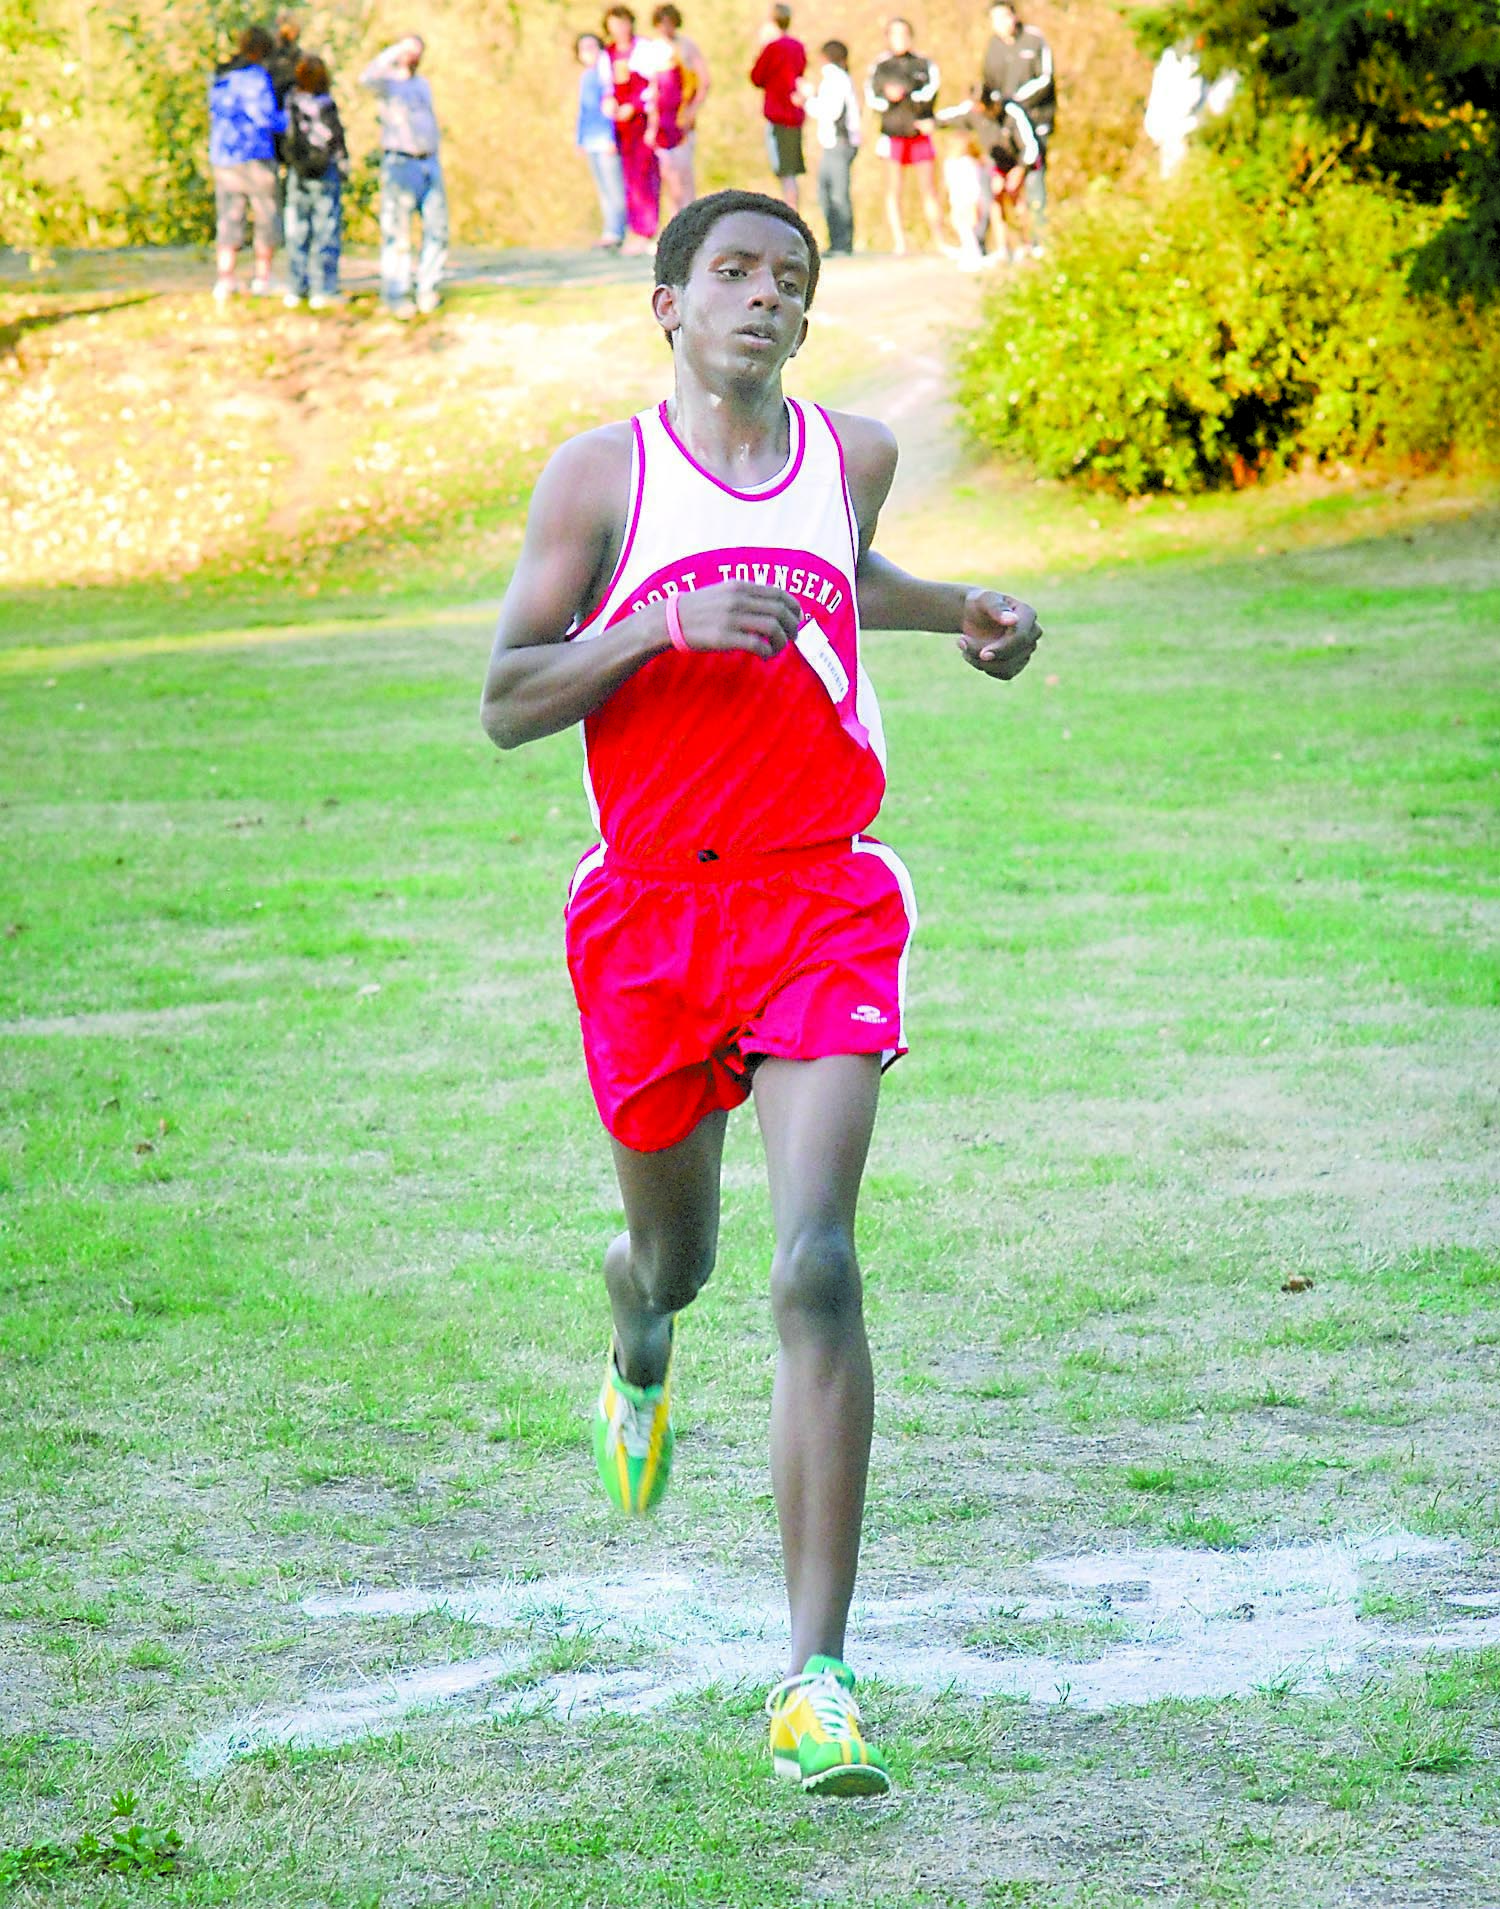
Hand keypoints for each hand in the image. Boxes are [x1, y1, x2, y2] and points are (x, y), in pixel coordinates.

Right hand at [670, 582, 800, 659]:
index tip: (797, 619)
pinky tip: (764, 656)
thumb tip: (775, 608)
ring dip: (781, 642)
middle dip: (792, 627)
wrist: (671, 619)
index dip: (794, 608)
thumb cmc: (701, 609)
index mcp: (741, 586)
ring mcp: (732, 618)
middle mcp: (738, 599)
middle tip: (791, 638)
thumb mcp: (725, 592)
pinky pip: (757, 645)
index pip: (780, 593)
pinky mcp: (725, 637)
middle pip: (780, 611)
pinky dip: (767, 652)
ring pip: (773, 628)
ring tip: (776, 649)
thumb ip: (748, 596)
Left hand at [955, 588, 1040, 678]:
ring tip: (963, 645)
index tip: (982, 654)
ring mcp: (1027, 649)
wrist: (974, 615)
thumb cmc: (980, 604)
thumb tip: (1013, 621)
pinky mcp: (1018, 663)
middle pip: (1014, 656)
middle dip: (984, 654)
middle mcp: (1033, 633)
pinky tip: (971, 654)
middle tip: (960, 641)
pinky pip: (1005, 675)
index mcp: (1028, 614)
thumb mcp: (984, 600)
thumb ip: (997, 609)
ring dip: (980, 662)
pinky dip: (985, 668)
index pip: (1020, 638)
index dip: (1002, 649)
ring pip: (1008, 668)